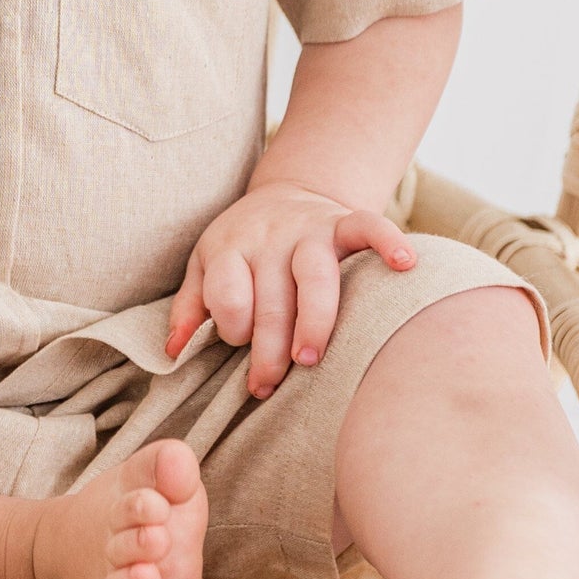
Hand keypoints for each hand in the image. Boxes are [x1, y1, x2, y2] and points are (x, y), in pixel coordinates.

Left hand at [166, 179, 413, 397]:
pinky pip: (369, 225)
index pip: (228, 296)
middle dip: (269, 348)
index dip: (233, 328)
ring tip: (310, 358)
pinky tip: (406, 264)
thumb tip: (172, 353)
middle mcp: (269, 239)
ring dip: (313, 320)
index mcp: (230, 249)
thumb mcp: (204, 265)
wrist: (286, 192)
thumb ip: (190, 307)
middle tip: (268, 385)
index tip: (241, 349)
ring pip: (315, 275)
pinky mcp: (344, 221)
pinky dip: (388, 241)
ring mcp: (309, 229)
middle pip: (270, 299)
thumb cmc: (242, 245)